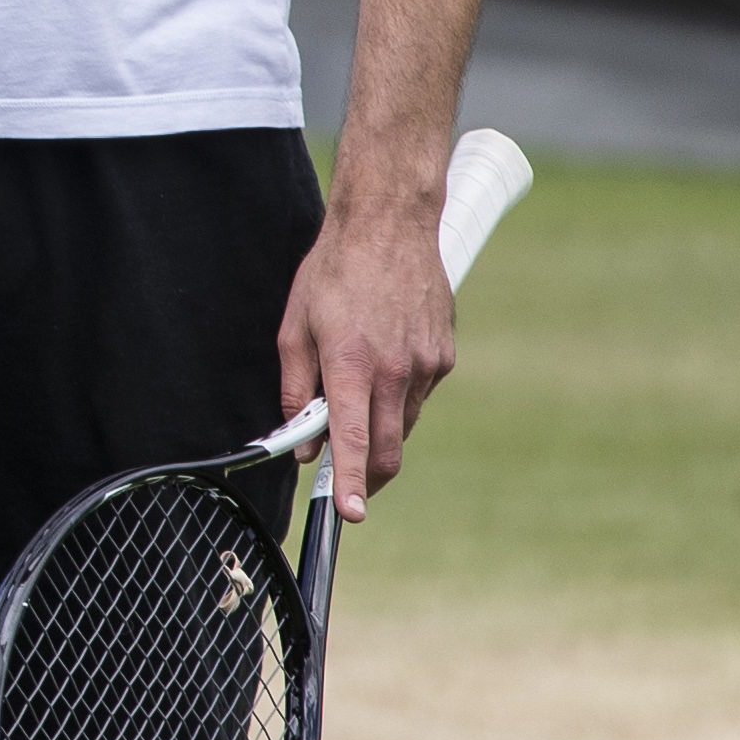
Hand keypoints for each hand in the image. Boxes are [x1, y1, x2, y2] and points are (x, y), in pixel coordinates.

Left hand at [275, 197, 455, 520]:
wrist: (389, 224)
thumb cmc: (333, 271)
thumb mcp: (294, 327)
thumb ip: (297, 390)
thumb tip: (303, 442)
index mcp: (351, 363)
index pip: (353, 440)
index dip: (350, 484)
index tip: (349, 515)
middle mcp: (395, 370)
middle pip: (386, 451)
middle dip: (366, 476)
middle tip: (347, 480)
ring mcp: (426, 365)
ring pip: (402, 425)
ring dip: (379, 429)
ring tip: (357, 387)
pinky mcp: (444, 357)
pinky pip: (419, 396)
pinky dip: (399, 397)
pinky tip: (383, 361)